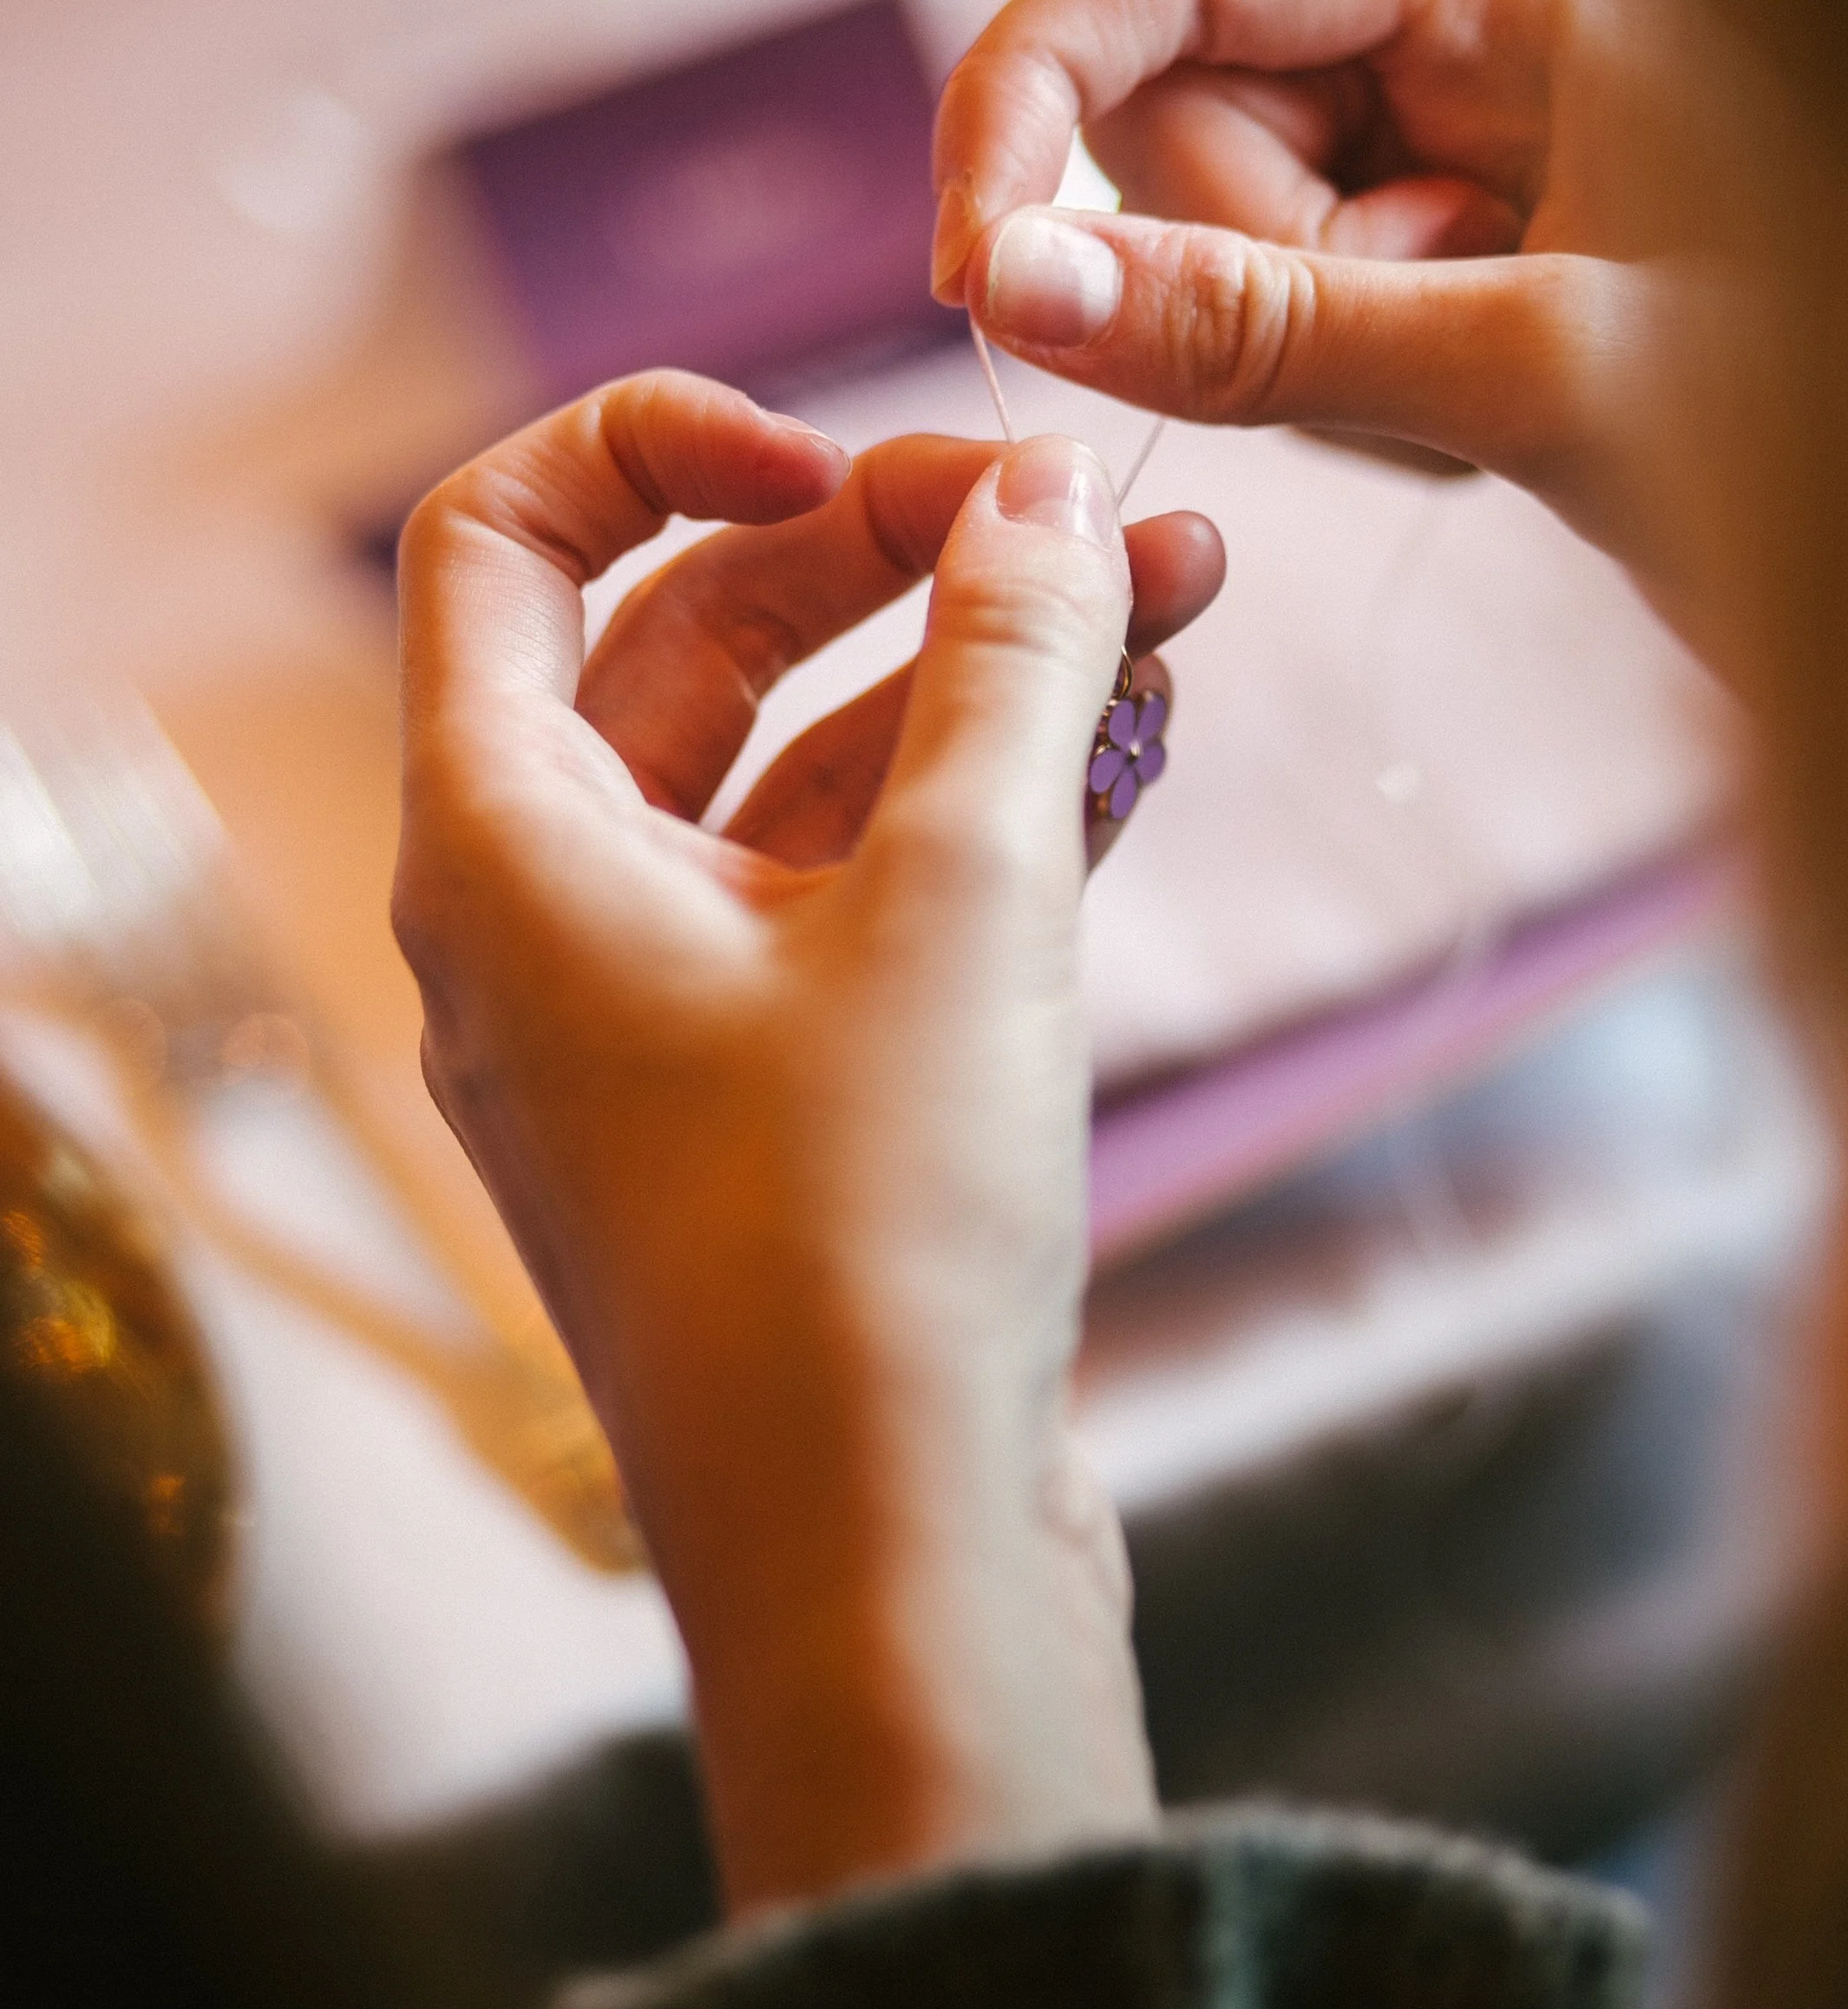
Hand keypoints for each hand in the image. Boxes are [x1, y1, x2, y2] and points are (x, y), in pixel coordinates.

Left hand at [394, 375, 1223, 1917]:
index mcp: (503, 843)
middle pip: (690, 639)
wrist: (889, 1566)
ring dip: (981, 675)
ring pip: (808, 770)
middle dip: (897, 552)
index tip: (853, 450)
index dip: (665, 442)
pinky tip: (1144, 737)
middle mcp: (553, 918)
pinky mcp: (786, 1102)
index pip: (506, 538)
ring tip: (1184, 590)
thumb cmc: (868, 1247)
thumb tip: (1056, 491)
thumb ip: (1010, 659)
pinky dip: (987, 809)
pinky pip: (865, 893)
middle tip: (1093, 513)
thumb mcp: (964, 901)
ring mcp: (671, 1017)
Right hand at [932, 0, 1764, 670]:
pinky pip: (1270, 312)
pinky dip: (1335, 394)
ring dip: (1297, 354)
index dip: (1029, 90)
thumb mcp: (1537, 374)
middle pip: (1172, 113)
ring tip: (1481, 395)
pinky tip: (1475, 411)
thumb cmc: (1827, 428)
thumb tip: (1006, 281)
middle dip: (1236, 272)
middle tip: (1418, 358)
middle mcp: (1450, 21)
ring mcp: (1434, 134)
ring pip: (1205, 234)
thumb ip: (1260, 329)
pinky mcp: (1427, 238)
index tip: (979, 268)